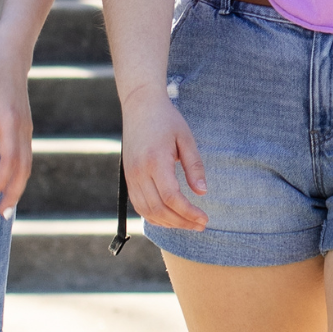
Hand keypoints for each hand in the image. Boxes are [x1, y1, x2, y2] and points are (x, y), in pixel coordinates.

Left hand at [0, 41, 32, 217]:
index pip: (11, 159)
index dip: (2, 180)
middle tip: (2, 215)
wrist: (11, 52)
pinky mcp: (23, 126)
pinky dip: (20, 173)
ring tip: (6, 206)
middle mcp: (22, 127)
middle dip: (15, 192)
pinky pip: (25, 155)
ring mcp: (25, 127)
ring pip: (27, 163)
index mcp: (10, 120)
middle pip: (23, 167)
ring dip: (18, 185)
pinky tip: (10, 182)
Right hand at [117, 92, 208, 231]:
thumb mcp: (186, 138)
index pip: (171, 197)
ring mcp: (131, 176)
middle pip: (159, 209)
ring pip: (147, 211)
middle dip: (181, 222)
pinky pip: (139, 205)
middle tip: (201, 225)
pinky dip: (154, 216)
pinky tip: (170, 218)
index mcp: (155, 161)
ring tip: (188, 224)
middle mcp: (139, 172)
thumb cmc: (167, 120)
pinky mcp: (128, 178)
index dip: (188, 213)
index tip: (204, 219)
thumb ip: (194, 166)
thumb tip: (202, 192)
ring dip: (168, 223)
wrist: (140, 106)